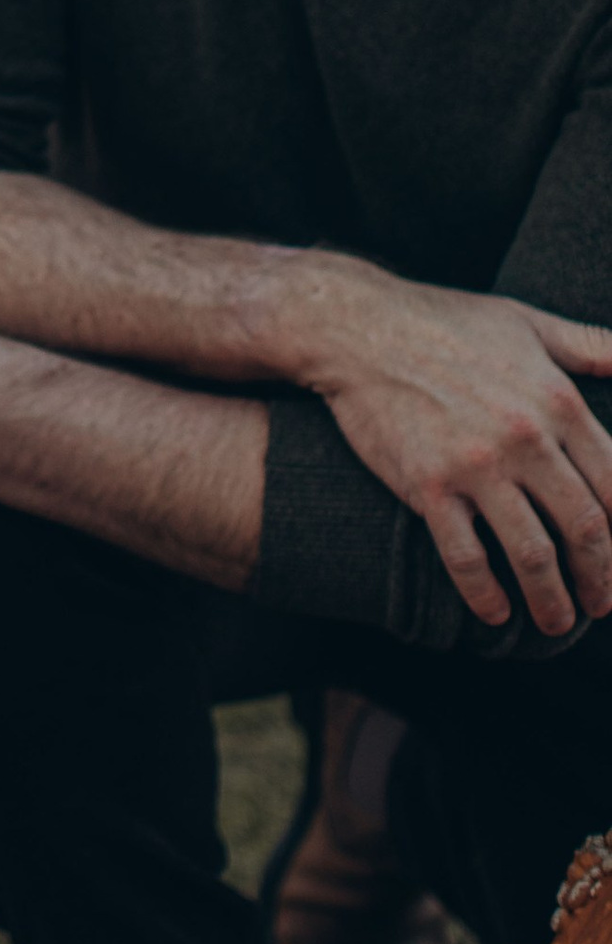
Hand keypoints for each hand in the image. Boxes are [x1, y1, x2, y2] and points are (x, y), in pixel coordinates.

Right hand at [284, 262, 611, 633]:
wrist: (356, 327)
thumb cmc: (444, 321)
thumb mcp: (526, 322)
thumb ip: (588, 344)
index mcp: (558, 401)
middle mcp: (525, 437)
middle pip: (584, 528)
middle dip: (601, 577)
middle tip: (602, 603)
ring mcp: (475, 464)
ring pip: (533, 554)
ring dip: (553, 601)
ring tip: (558, 622)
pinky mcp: (426, 484)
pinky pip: (466, 557)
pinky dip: (486, 594)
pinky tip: (496, 613)